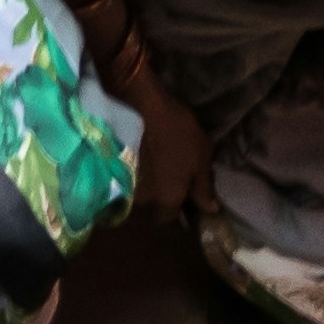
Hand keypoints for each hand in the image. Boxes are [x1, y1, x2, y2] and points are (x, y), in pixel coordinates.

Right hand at [95, 31, 203, 217]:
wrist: (138, 103)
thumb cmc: (176, 132)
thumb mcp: (200, 158)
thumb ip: (204, 188)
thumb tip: (210, 210)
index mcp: (166, 199)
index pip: (170, 220)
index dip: (178, 212)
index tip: (184, 200)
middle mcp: (142, 200)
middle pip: (150, 209)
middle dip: (159, 201)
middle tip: (170, 182)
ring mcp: (126, 185)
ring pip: (138, 195)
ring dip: (146, 188)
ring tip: (156, 169)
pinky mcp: (113, 170)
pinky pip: (127, 180)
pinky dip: (135, 175)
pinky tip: (143, 160)